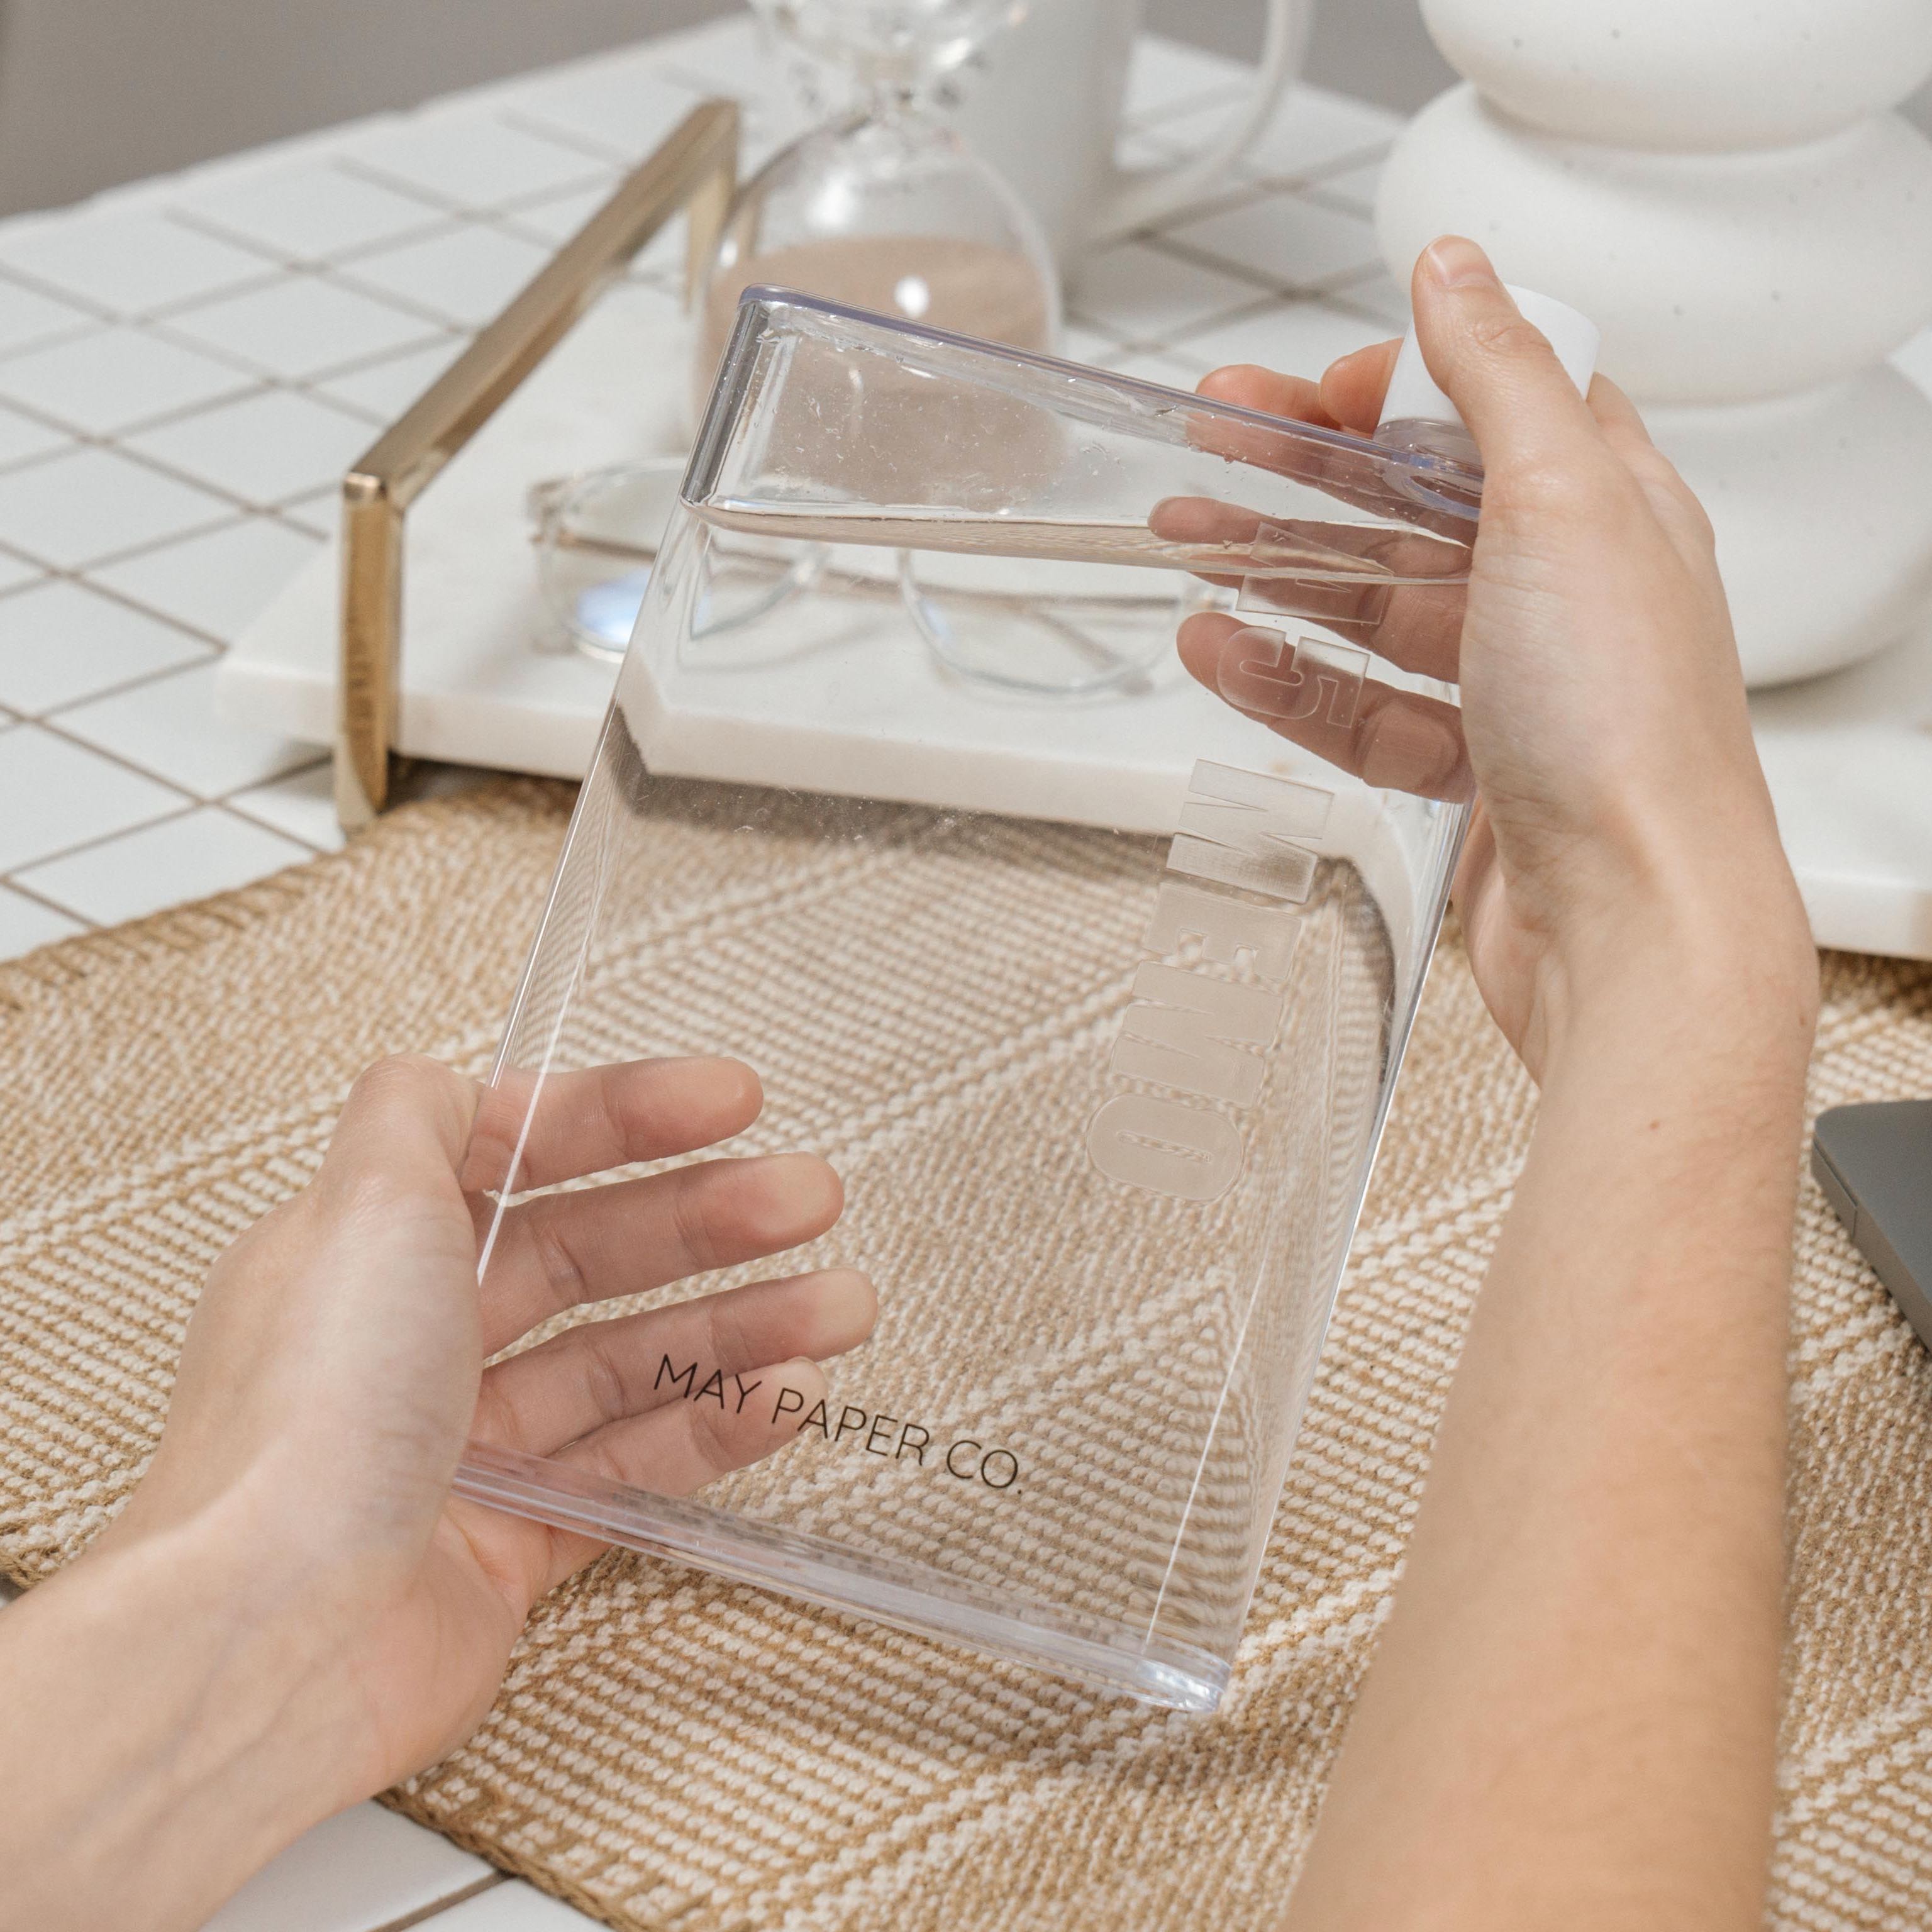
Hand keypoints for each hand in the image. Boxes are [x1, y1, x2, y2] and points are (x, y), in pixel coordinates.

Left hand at [0, 1052, 871, 1928]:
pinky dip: (714, 1427)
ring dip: (742, 1325)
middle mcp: (417, 1341)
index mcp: (374, 1249)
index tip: (731, 1100)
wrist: (278, 1632)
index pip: (521, 1156)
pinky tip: (788, 1395)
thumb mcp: (357, 1208)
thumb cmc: (308, 1416)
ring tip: (844, 1305)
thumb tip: (438, 1072)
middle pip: (591, 1257)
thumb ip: (410, 1115)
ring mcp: (468, 1446)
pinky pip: (635, 1467)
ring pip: (629, 1362)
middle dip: (709, 1221)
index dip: (629, 1120)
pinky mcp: (512, 1544)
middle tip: (810, 1198)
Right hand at [1179, 236, 1815, 1077]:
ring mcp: (1518, 689)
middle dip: (1306, 471)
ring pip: (1375, 609)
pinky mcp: (1472, 774)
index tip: (1309, 390)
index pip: (1495, 407)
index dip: (1396, 384)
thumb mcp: (1562, 502)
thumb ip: (1499, 377)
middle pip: (1416, 504)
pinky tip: (1222, 651)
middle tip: (1213, 442)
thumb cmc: (1628, 729)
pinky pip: (1360, 708)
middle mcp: (1570, 594)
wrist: (1634, 920)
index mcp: (1613, 508)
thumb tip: (1455, 267)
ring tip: (1185, 541)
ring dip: (1275, 570)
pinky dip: (1287, 678)